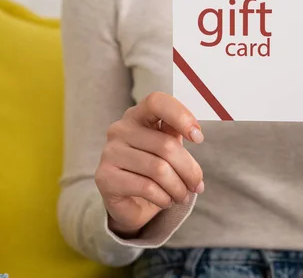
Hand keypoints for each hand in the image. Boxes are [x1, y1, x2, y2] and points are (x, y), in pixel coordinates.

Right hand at [94, 92, 204, 237]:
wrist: (129, 200)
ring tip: (183, 196)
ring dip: (178, 188)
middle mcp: (120, 129)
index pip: (157, 102)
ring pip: (159, 169)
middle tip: (197, 186)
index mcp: (138, 114)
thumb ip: (177, 133)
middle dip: (189, 170)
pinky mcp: (104, 177)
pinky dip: (164, 198)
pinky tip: (166, 201)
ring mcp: (109, 152)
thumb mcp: (168, 145)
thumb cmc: (153, 166)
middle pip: (166, 145)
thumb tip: (196, 135)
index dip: (181, 116)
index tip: (198, 138)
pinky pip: (146, 187)